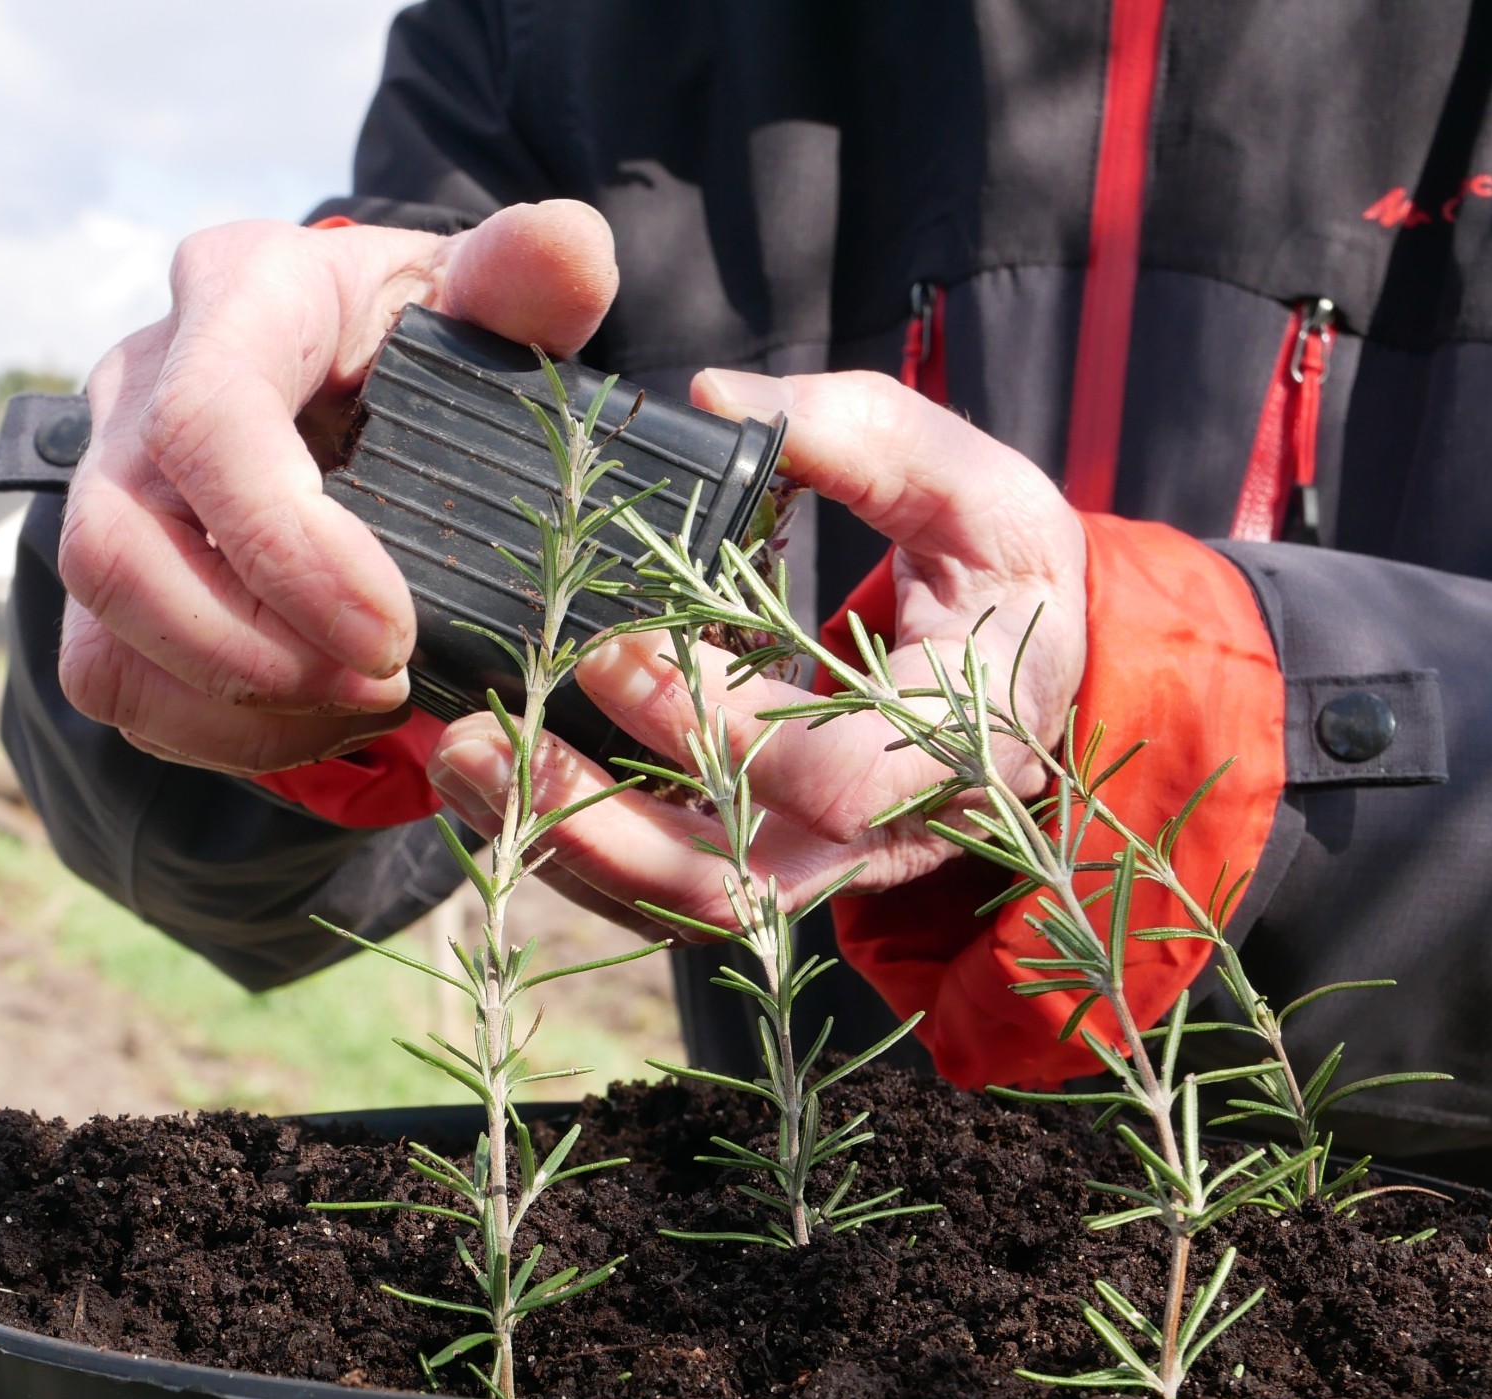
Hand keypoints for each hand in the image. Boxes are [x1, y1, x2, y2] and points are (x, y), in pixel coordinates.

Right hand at [55, 200, 618, 774]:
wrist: (361, 377)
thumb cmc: (428, 341)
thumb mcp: (489, 300)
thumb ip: (535, 273)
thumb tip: (568, 253)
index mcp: (240, 294)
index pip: (205, 420)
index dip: (286, 548)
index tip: (391, 632)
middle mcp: (138, 385)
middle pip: (117, 547)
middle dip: (252, 653)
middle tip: (383, 685)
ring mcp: (104, 488)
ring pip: (101, 634)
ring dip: (237, 706)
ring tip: (362, 708)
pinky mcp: (101, 583)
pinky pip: (114, 684)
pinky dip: (220, 732)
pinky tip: (320, 717)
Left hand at [425, 369, 1088, 930]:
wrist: (1031, 693)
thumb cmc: (1006, 587)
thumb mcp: (981, 495)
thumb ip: (868, 436)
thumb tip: (717, 399)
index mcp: (951, 745)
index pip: (829, 781)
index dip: (716, 726)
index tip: (616, 646)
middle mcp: (879, 837)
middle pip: (727, 882)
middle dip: (594, 815)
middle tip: (486, 732)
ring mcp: (814, 871)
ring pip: (678, 907)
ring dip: (560, 845)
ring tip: (460, 764)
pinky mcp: (763, 874)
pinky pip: (657, 899)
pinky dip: (569, 853)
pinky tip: (492, 788)